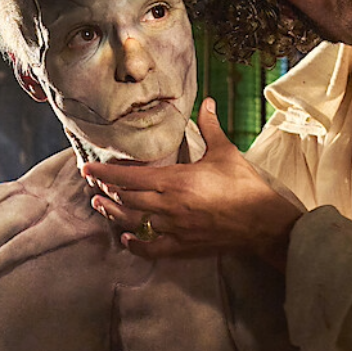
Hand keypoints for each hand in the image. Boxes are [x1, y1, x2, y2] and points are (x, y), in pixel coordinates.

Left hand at [83, 98, 303, 264]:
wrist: (263, 222)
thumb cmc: (245, 186)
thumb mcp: (225, 152)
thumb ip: (210, 127)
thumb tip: (209, 102)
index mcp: (176, 180)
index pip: (130, 177)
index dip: (106, 173)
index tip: (88, 168)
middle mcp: (169, 205)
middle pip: (126, 199)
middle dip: (107, 191)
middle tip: (95, 184)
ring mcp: (174, 228)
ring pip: (134, 223)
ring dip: (114, 214)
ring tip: (100, 206)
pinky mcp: (183, 245)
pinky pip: (152, 248)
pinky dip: (136, 244)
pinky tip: (126, 239)